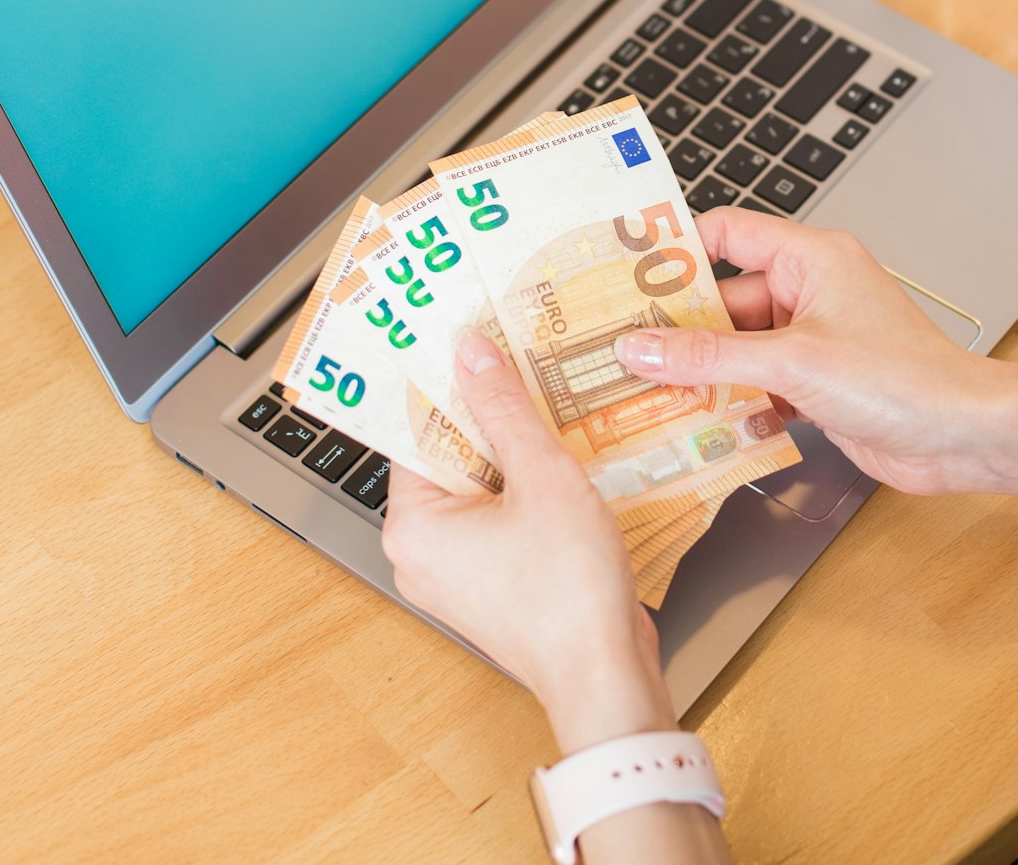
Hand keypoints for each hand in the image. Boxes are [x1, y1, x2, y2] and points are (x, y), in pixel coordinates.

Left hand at [380, 331, 675, 753]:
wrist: (604, 676)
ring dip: (515, 453)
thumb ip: (505, 408)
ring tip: (551, 411)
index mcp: (413, 525)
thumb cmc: (568, 591)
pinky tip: (564, 465)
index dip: (449, 384)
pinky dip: (526, 492)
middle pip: (449, 458)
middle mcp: (420, 552)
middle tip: (520, 367)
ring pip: (480, 488)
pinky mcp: (491, 587)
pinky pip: (499, 520)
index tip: (469, 343)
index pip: (417, 430)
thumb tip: (469, 352)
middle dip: (490, 416)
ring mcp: (454, 575)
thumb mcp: (542, 476)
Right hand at [613, 208, 999, 495]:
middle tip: (619, 346)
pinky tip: (696, 422)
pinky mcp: (816, 383)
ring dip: (699, 371)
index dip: (675, 250)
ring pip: (735, 348)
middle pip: (722, 300)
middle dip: (676, 327)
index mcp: (810, 258)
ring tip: (643, 389)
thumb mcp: (793, 362)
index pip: (726, 234)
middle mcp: (809, 292)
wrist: (962, 436)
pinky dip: (729, 402)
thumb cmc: (906, 380)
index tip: (625, 270)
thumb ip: (711, 356)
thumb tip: (644, 347)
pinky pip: (755, 384)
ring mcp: (813, 340)